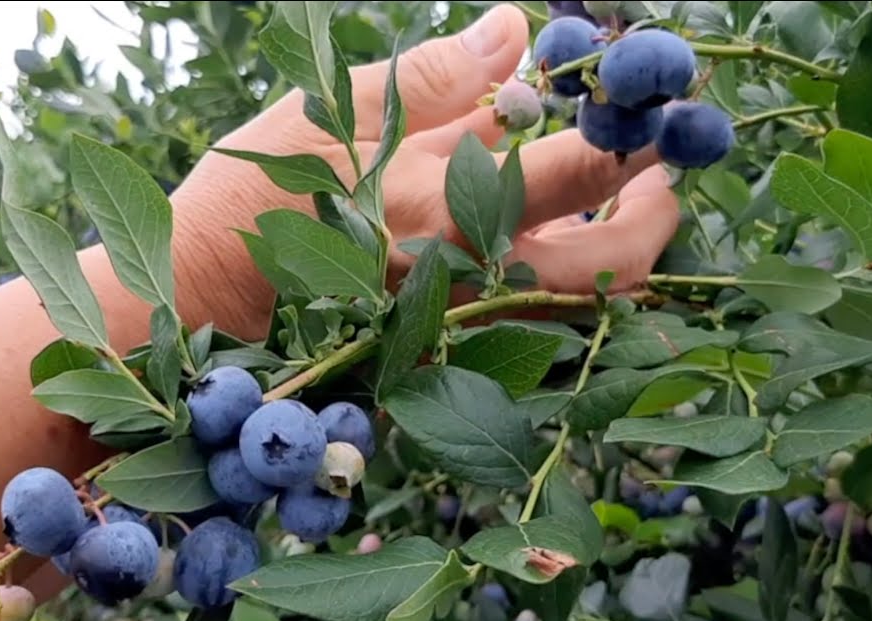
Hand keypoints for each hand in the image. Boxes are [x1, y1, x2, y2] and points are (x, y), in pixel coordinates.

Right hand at [171, 3, 681, 339]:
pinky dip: (571, 268)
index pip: (583, 168)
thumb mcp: (337, 110)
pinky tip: (553, 221)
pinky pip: (541, 313)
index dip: (636, 126)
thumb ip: (439, 76)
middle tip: (657, 160)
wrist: (213, 293)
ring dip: (622, 244)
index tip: (651, 95)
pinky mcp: (459, 339)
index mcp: (450, 211)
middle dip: (656, 209)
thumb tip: (517, 28)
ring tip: (617, 187)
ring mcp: (472, 318)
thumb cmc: (265, 193)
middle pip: (615, 265)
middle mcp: (477, 277)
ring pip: (587, 301)